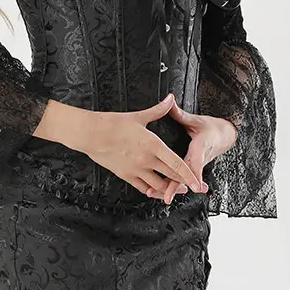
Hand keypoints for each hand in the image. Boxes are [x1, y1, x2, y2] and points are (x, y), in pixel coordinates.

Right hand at [77, 93, 204, 198]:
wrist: (91, 134)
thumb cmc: (113, 123)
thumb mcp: (138, 116)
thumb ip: (158, 109)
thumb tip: (170, 98)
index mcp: (153, 145)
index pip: (177, 164)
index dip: (189, 175)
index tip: (198, 183)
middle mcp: (146, 160)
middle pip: (171, 177)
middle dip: (184, 184)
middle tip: (194, 187)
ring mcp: (136, 170)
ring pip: (157, 186)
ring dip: (169, 189)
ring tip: (176, 189)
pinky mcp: (125, 175)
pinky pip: (142, 188)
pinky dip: (151, 191)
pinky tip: (155, 190)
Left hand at [149, 101, 237, 203]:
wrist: (224, 136)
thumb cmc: (210, 128)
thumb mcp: (197, 120)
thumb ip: (181, 114)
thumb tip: (169, 101)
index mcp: (200, 148)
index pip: (196, 162)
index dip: (193, 173)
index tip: (192, 184)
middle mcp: (198, 160)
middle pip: (186, 176)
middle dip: (177, 186)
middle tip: (167, 196)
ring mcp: (195, 166)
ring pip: (183, 180)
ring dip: (172, 189)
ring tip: (160, 198)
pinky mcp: (191, 168)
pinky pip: (181, 179)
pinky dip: (172, 186)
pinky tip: (161, 193)